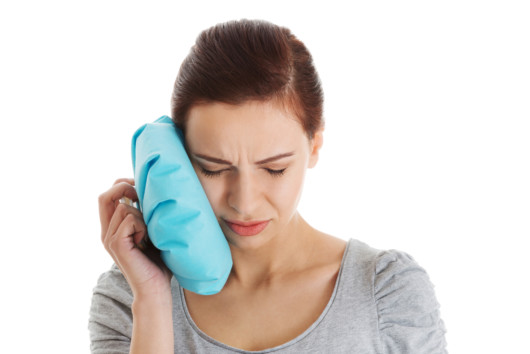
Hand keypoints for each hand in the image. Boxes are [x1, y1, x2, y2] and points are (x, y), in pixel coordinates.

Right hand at [98, 178, 171, 297]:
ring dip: (142, 215)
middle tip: (144, 200)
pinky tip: (147, 240)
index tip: (140, 186)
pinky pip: (130, 219)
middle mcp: (106, 232)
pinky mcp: (117, 244)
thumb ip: (144, 214)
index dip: (120, 184)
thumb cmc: (158, 261)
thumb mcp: (150, 232)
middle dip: (125, 189)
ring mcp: (109, 238)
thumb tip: (149, 191)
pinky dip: (143, 225)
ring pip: (123, 207)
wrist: (156, 288)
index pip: (106, 196)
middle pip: (105, 196)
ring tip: (149, 233)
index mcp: (112, 228)